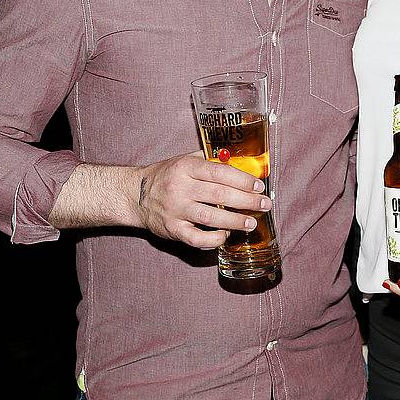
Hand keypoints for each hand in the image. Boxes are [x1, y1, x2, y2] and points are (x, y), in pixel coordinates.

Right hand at [135, 151, 270, 248]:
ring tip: (251, 223)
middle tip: (265, 204)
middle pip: (220, 194)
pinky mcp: (172, 229)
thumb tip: (241, 162)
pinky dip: (214, 239)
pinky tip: (225, 235)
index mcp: (186, 167)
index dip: (243, 180)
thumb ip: (209, 161)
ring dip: (235, 221)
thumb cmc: (166, 176)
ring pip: (211, 217)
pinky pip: (196, 238)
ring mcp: (176, 210)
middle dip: (247, 201)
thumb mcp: (184, 160)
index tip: (259, 186)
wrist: (134, 195)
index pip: (220, 172)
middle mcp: (180, 188)